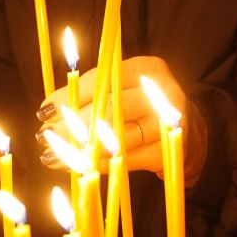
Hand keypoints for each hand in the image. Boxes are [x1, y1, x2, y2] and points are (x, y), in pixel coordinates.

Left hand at [36, 56, 206, 184]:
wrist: (192, 138)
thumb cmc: (145, 111)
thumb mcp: (126, 92)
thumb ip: (94, 95)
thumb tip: (49, 109)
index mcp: (147, 68)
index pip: (103, 78)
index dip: (70, 95)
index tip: (44, 110)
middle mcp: (161, 92)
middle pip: (109, 107)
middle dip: (71, 124)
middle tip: (44, 136)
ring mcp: (168, 123)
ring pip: (116, 136)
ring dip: (80, 149)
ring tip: (52, 157)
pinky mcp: (168, 151)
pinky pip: (126, 160)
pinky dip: (99, 165)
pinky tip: (80, 168)